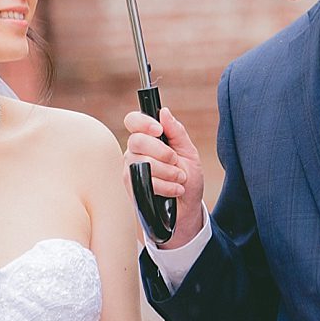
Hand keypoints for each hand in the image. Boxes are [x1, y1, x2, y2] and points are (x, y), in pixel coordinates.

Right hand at [123, 106, 204, 247]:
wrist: (188, 208)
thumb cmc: (187, 179)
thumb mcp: (188, 152)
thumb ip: (176, 132)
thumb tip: (164, 112)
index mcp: (148, 139)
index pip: (133, 121)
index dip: (143, 122)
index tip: (159, 130)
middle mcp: (135, 152)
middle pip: (137, 141)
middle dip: (163, 152)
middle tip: (176, 162)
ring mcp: (131, 170)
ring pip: (143, 162)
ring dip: (168, 172)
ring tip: (179, 179)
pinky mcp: (132, 188)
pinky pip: (146, 182)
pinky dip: (166, 186)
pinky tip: (174, 190)